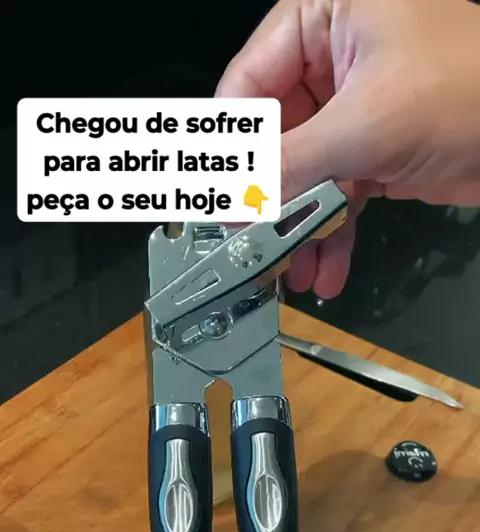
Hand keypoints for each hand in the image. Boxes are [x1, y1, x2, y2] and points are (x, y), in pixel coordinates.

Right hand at [216, 0, 479, 297]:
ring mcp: (353, 107)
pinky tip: (326, 268)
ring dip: (300, 227)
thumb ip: (289, 162)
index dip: (233, 147)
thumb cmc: (470, 90)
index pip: (249, 81)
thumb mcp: (364, 125)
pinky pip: (336, 193)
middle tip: (255, 244)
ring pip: (305, 173)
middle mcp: (332, 58)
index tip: (221, 200)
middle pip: (275, 137)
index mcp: (322, 17)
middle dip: (271, 199)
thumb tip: (235, 197)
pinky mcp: (374, 149)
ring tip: (293, 270)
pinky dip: (331, 232)